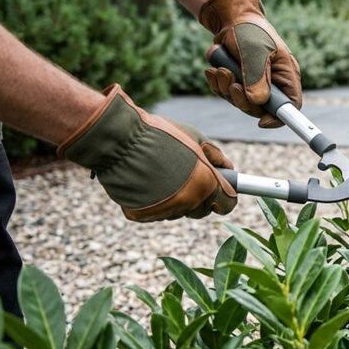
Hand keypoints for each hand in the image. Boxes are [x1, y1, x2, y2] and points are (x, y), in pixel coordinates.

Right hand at [58, 85, 236, 221]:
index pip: (227, 205)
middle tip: (186, 177)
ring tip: (161, 174)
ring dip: (175, 199)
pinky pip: (153, 212)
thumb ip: (216, 156)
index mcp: (206, 185)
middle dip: (199, 198)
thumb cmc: (160, 134)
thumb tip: (230, 168)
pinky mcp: (141, 215)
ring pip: (177, 212)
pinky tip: (145, 181)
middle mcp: (187, 203)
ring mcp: (163, 211)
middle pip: (201, 211)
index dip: (224, 197)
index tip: (220, 190)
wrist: (118, 139)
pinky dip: (152, 201)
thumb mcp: (195, 138)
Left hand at [199, 0, 300, 128]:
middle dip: (242, 99)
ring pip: (241, 102)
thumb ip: (256, 76)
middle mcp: (273, 83)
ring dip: (226, 88)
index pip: (290, 105)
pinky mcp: (239, 81)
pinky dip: (218, 85)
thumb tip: (256, 101)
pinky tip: (214, 70)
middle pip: (261, 108)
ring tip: (221, 69)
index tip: (262, 122)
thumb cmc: (249, 30)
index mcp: (286, 75)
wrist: (231, 17)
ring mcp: (255, 84)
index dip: (279, 118)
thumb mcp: (254, 51)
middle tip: (231, 81)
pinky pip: (227, 94)